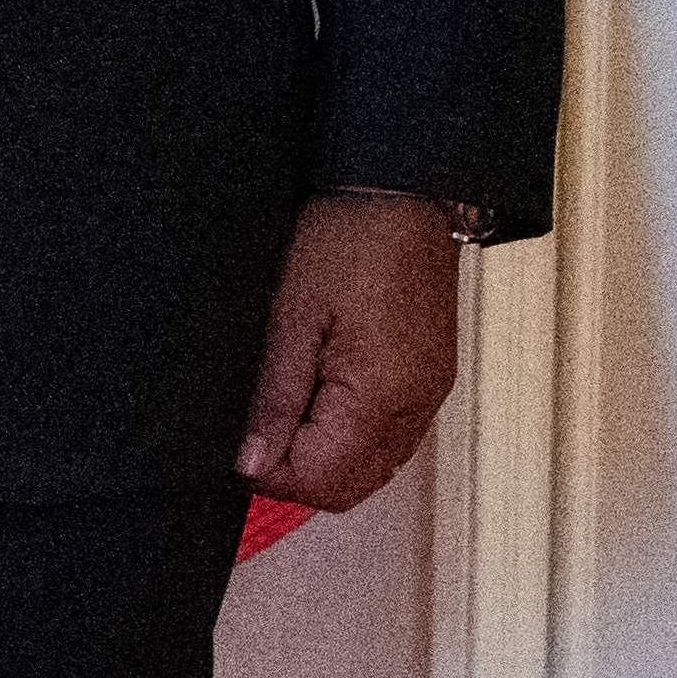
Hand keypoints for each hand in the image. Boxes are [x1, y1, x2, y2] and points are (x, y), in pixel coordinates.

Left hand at [236, 192, 469, 510]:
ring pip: (374, 468)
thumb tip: (252, 462)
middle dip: (300, 477)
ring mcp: (430, 391)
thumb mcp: (291, 317)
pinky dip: (356, 438)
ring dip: (329, 460)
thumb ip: (274, 399)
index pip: (320, 482)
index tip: (243, 448)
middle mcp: (416, 402)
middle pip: (352, 488)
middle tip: (262, 436)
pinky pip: (394, 436)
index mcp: (380, 393)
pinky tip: (329, 402)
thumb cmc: (353, 235)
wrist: (403, 189)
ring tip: (294, 411)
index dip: (270, 475)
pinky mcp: (433, 375)